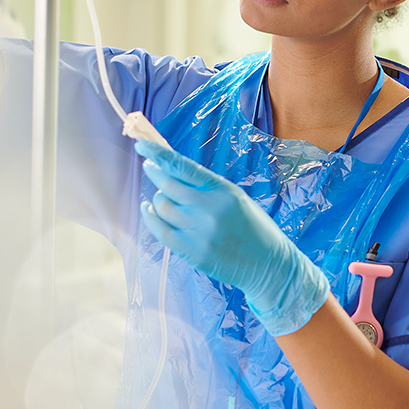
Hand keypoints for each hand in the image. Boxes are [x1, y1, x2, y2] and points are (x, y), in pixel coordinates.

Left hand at [137, 139, 330, 336]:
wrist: (267, 264)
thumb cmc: (253, 227)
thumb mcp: (235, 197)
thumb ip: (206, 186)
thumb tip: (172, 169)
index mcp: (222, 190)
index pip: (182, 167)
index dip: (158, 154)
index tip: (142, 144)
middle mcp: (208, 209)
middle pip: (167, 185)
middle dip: (154, 171)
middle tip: (150, 166)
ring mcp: (197, 232)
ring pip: (161, 206)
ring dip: (157, 198)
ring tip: (162, 196)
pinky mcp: (189, 252)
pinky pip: (159, 230)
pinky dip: (150, 217)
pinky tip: (150, 211)